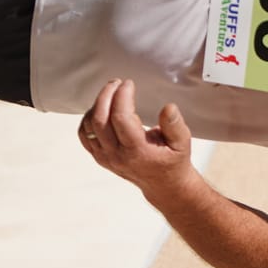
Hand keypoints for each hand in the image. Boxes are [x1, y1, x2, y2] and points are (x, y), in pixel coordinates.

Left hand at [78, 79, 195, 196]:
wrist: (163, 184)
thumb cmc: (173, 161)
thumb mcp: (182, 142)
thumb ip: (175, 125)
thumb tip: (168, 107)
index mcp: (137, 150)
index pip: (121, 118)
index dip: (122, 96)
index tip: (129, 84)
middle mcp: (117, 155)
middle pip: (100, 120)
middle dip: (106, 95)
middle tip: (116, 82)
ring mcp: (106, 158)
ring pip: (89, 126)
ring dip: (97, 105)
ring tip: (111, 92)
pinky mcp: (100, 157)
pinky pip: (84, 135)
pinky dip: (88, 118)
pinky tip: (100, 108)